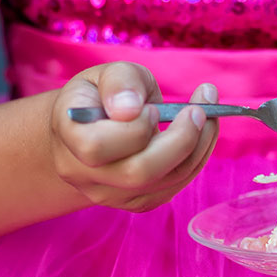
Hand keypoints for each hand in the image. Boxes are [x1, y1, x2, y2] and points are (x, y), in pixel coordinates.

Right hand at [49, 62, 218, 212]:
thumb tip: (130, 108)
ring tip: (207, 114)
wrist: (89, 129)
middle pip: (138, 173)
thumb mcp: (107, 74)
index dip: (135, 127)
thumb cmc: (100, 96)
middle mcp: (83, 174)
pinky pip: (172, 188)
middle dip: (180, 140)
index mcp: (69, 136)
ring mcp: (109, 194)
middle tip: (199, 110)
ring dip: (198, 147)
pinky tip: (199, 135)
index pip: (98, 146)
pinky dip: (195, 160)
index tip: (153, 107)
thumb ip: (119, 82)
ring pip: (162, 183)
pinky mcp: (135, 202)